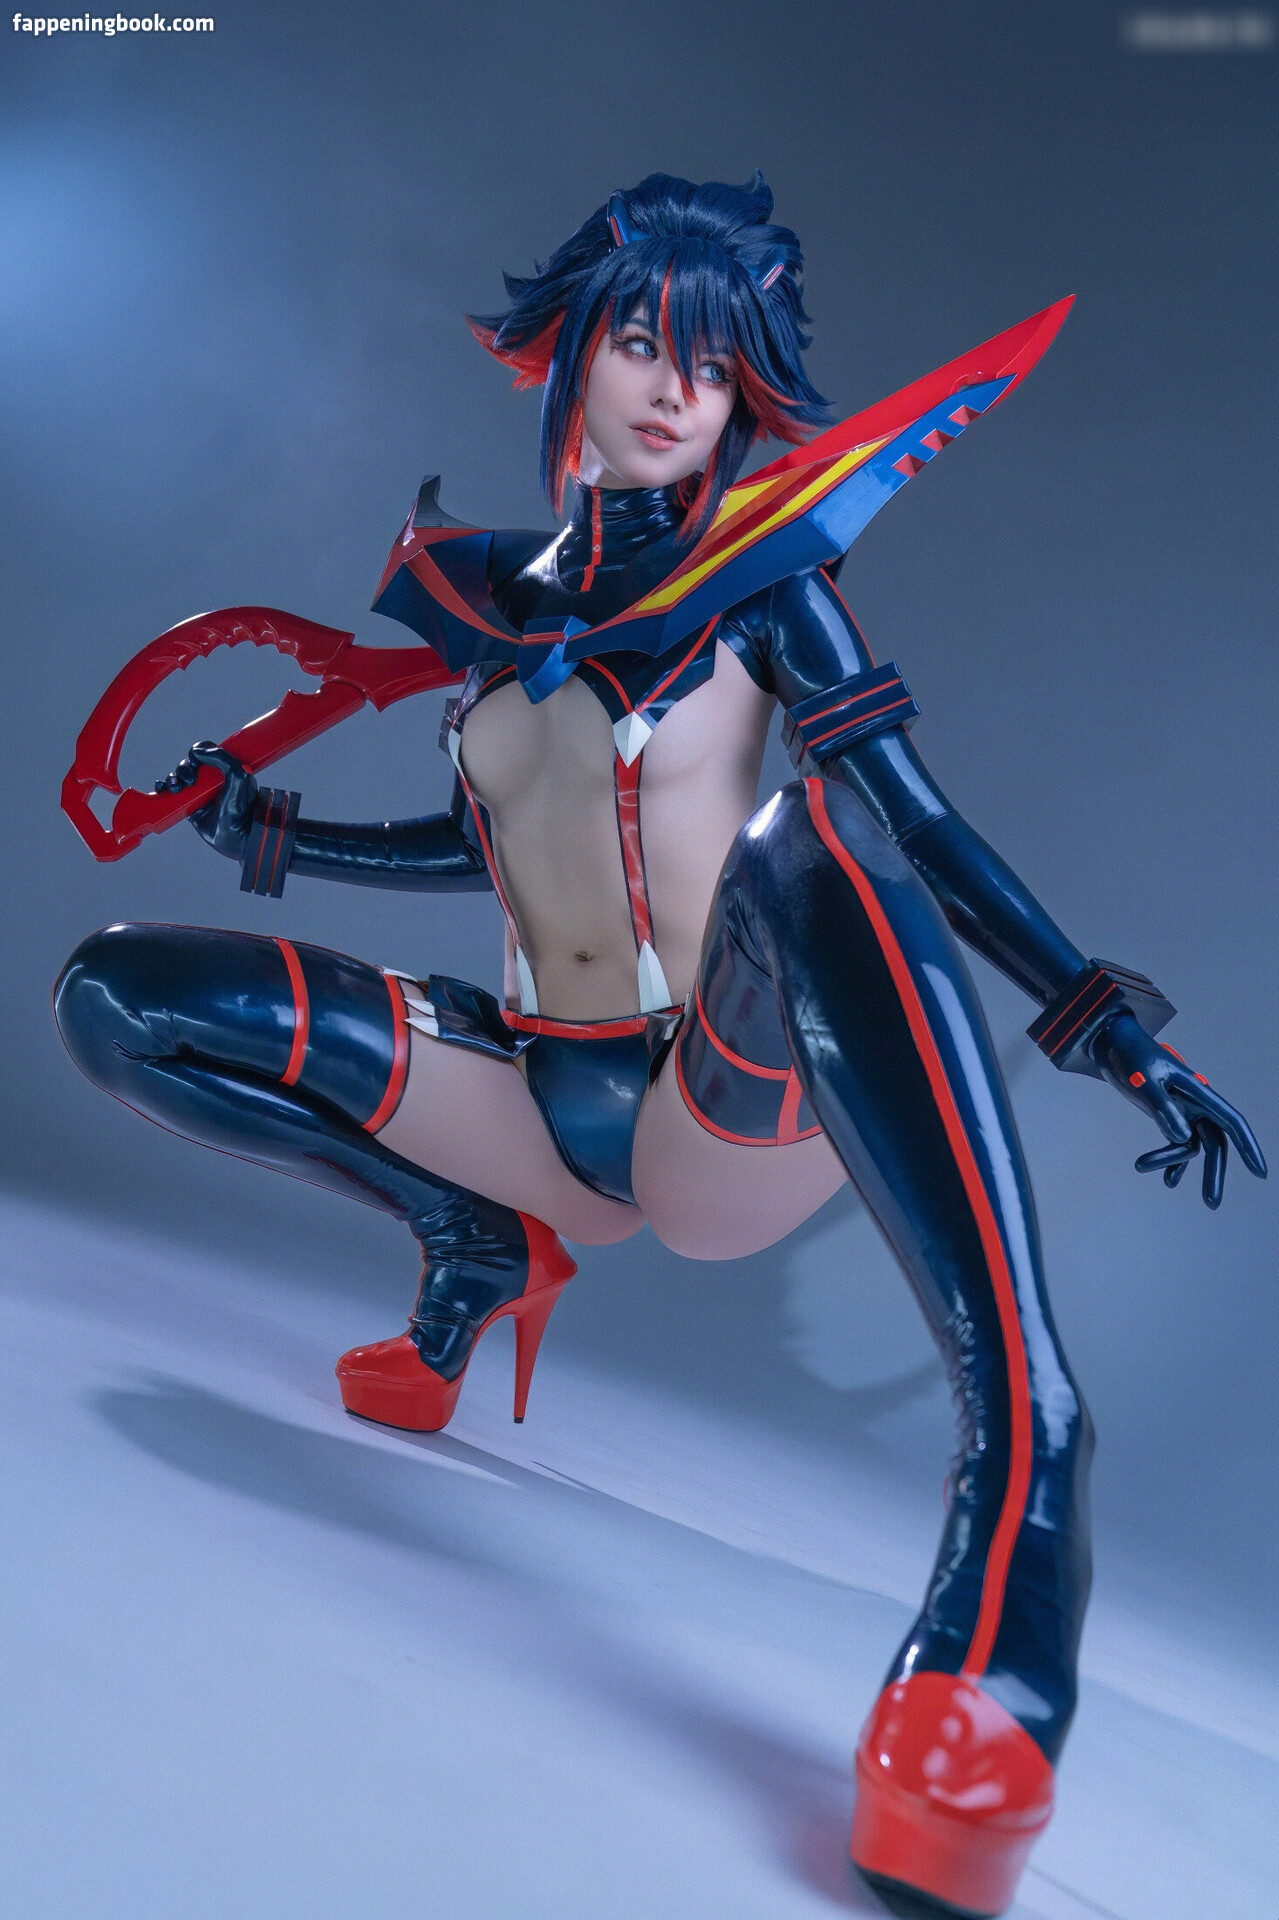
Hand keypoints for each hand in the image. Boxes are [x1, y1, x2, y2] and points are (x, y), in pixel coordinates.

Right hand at [155, 740, 257, 858]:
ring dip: (171, 779)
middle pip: (188, 764)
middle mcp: (211, 780)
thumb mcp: (238, 776)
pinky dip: (163, 789)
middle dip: (183, 769)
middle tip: (190, 781)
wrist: (238, 836)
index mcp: (224, 768)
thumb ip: (222, 758)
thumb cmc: (242, 807)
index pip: (206, 751)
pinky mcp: (189, 808)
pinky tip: (161, 789)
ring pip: (178, 778)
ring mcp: (199, 794)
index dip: (197, 752)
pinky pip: (172, 795)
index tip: (196, 759)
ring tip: (176, 788)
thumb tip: (197, 751)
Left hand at [1090, 1010, 1265, 1207]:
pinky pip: (1176, 1143)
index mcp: (1199, 1091)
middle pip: (1214, 1143)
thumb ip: (1162, 1108)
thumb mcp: (1144, 1080)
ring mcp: (1182, 1110)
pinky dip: (1170, 1160)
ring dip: (1176, 1164)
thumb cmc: (1132, 1055)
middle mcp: (1196, 1103)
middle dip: (1214, 1173)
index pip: (1232, 1122)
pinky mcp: (1166, 1114)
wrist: (1112, 1043)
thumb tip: (1180, 1137)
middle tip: (1211, 1203)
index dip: (1248, 1147)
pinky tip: (1167, 1180)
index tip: (1259, 1173)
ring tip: (1161, 1180)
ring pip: (1192, 1146)